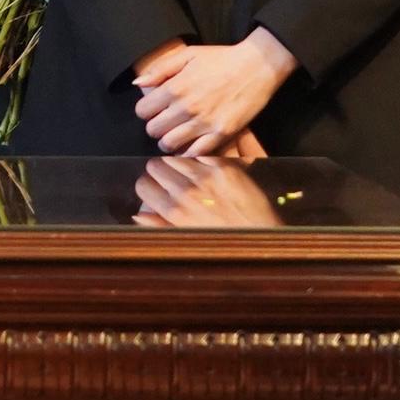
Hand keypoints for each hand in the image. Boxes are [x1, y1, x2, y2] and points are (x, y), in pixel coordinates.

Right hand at [129, 153, 283, 230]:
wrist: (262, 240)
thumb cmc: (223, 245)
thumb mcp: (186, 241)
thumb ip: (159, 226)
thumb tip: (138, 214)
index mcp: (175, 211)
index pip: (143, 185)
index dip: (148, 188)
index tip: (154, 190)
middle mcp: (188, 191)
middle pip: (156, 166)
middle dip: (159, 173)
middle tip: (168, 180)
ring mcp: (208, 177)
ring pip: (176, 157)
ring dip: (176, 164)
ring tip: (185, 173)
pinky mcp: (226, 168)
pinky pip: (201, 155)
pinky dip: (199, 160)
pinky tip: (203, 170)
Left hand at [131, 29, 295, 155]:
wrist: (258, 65)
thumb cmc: (222, 58)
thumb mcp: (188, 54)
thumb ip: (160, 69)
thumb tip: (138, 83)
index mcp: (175, 87)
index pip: (142, 111)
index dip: (146, 111)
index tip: (155, 109)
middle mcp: (187, 107)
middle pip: (153, 130)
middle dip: (156, 127)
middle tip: (165, 123)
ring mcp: (205, 122)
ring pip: (169, 145)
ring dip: (168, 142)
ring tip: (176, 135)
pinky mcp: (222, 133)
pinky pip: (195, 153)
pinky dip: (188, 153)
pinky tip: (190, 145)